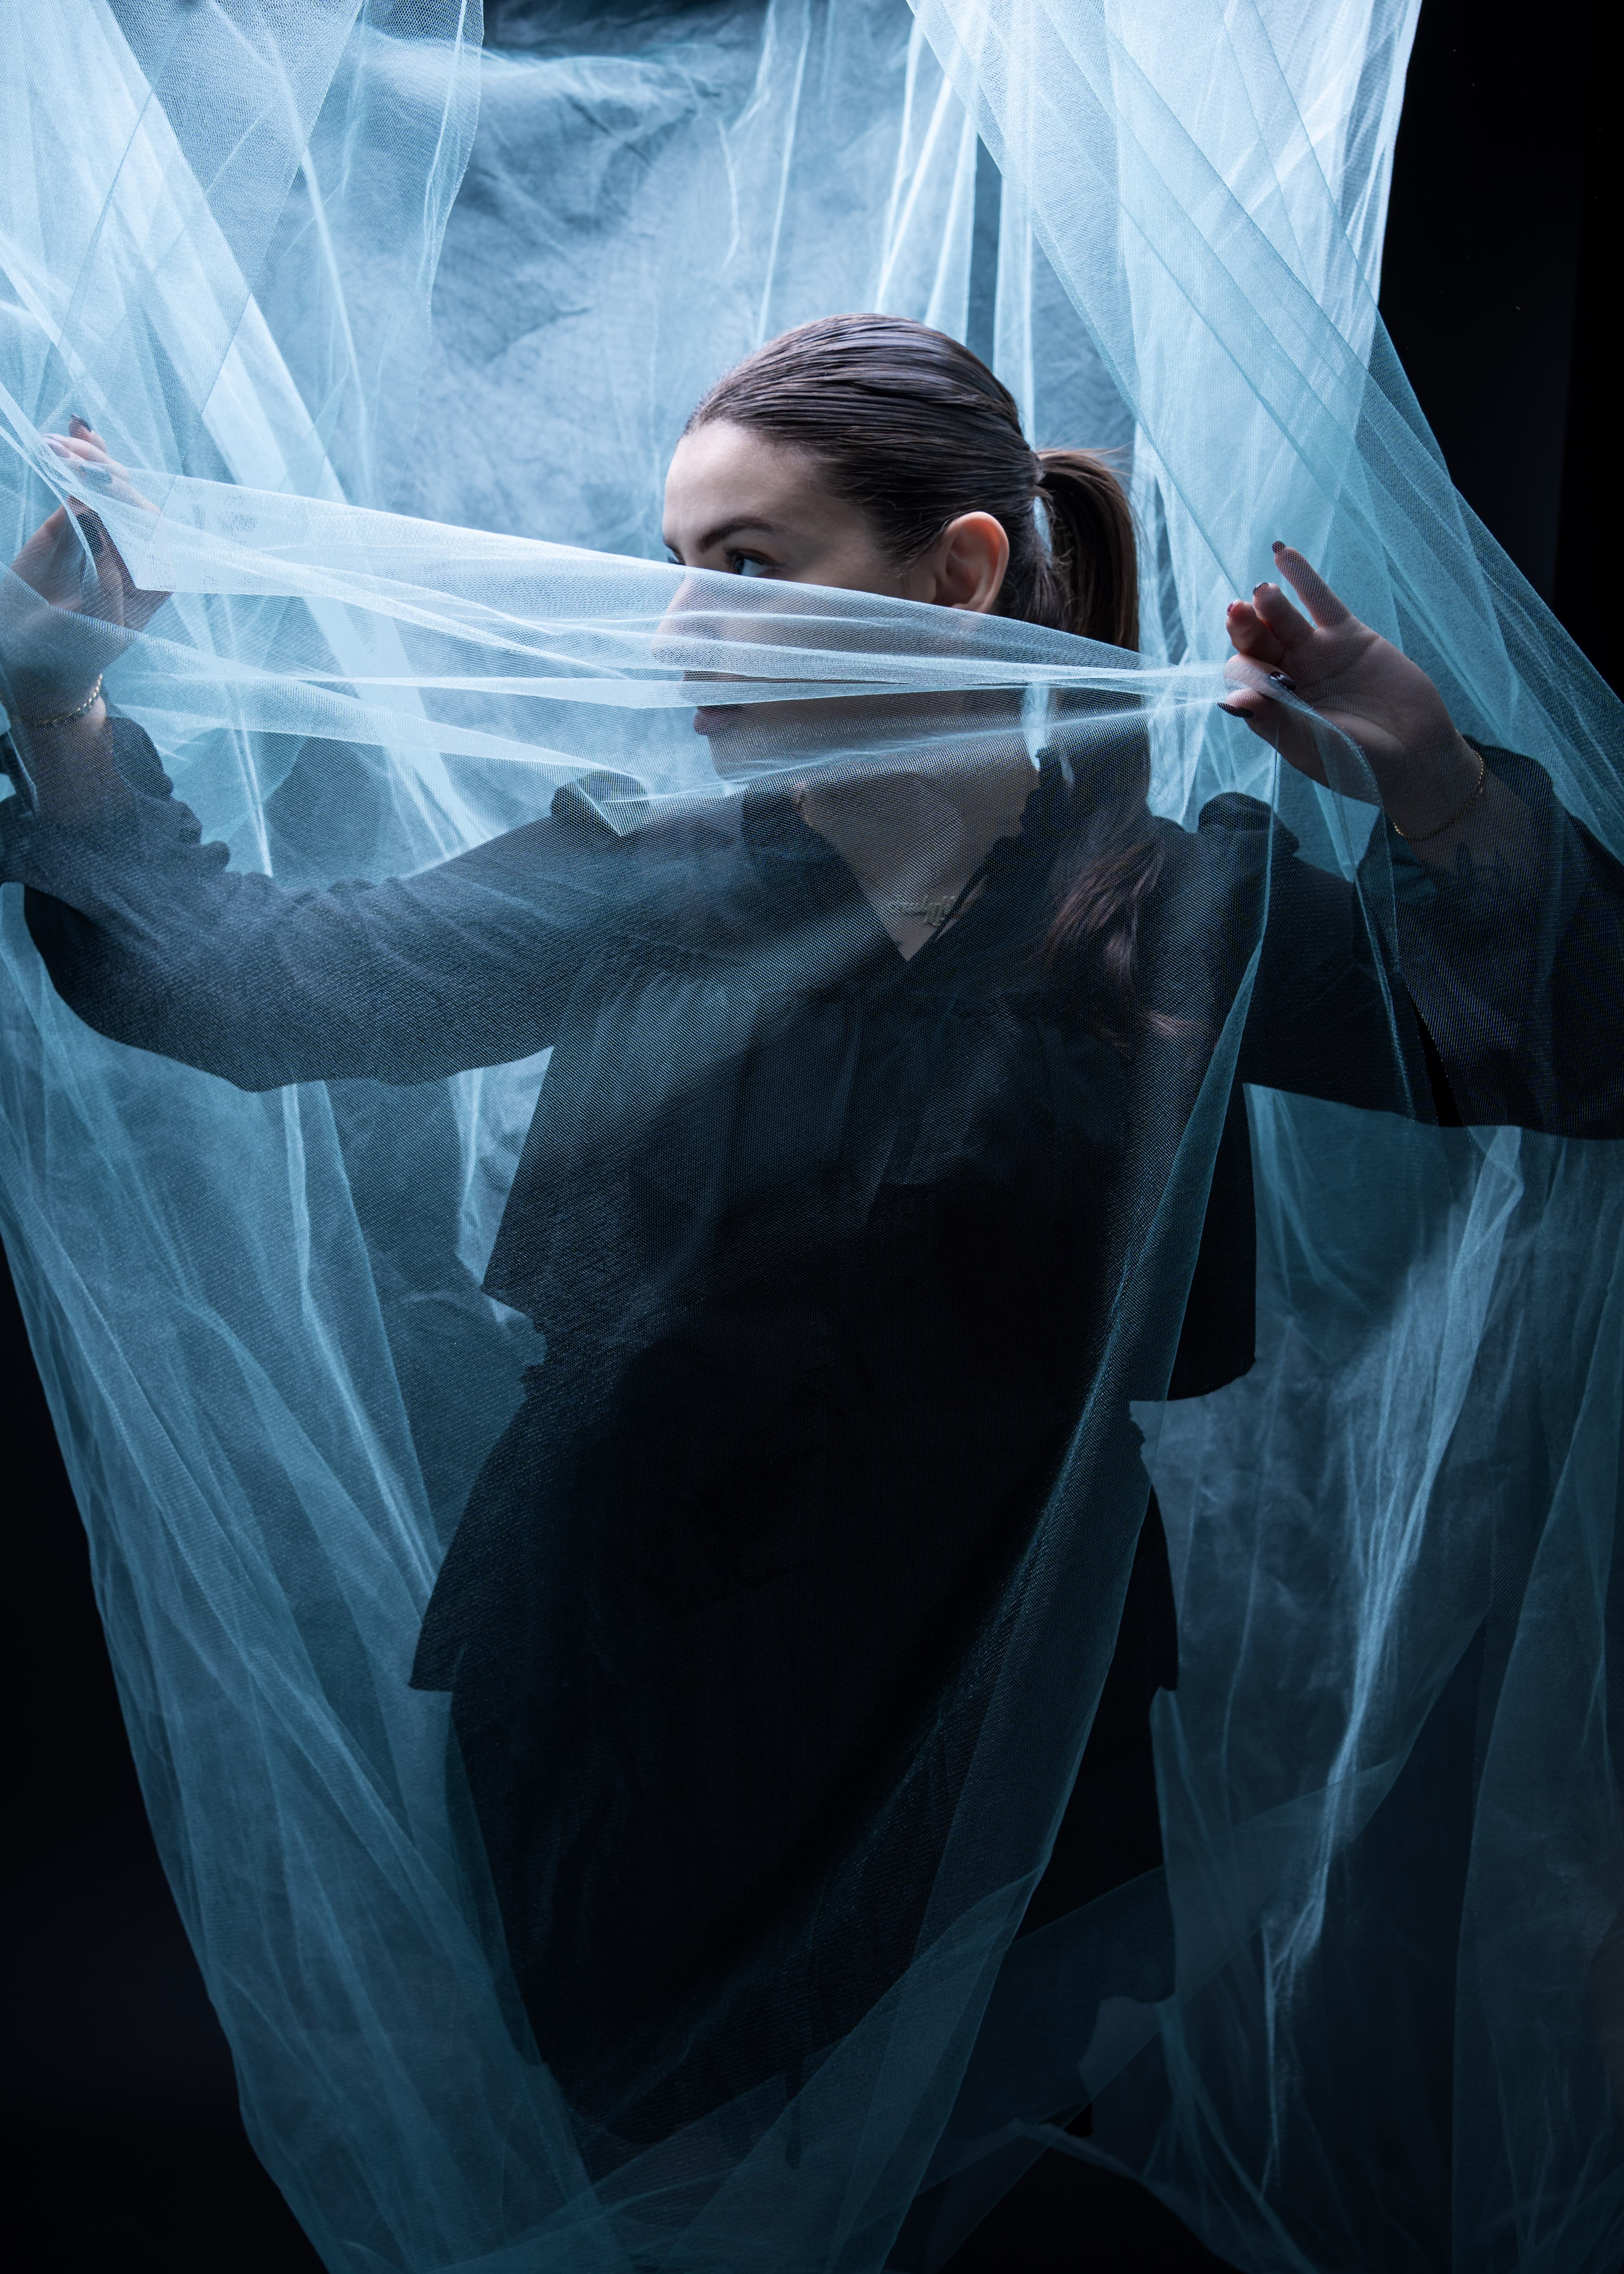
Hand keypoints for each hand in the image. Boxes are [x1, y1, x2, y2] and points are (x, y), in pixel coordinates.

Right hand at [1, 417, 168, 721]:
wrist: (39, 656)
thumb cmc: (78, 647)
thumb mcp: (96, 624)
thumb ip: (103, 578)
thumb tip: (94, 520)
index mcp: (156, 578)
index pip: (150, 531)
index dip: (126, 503)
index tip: (103, 484)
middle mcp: (138, 550)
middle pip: (130, 501)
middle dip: (104, 475)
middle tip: (77, 454)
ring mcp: (108, 532)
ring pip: (108, 488)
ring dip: (90, 459)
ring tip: (66, 438)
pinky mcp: (77, 523)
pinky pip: (82, 488)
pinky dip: (79, 461)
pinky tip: (76, 432)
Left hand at [1221, 542, 1478, 837]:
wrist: (1417, 757)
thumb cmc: (1360, 764)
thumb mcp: (1316, 747)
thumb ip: (1278, 721)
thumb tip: (1233, 701)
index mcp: (1271, 709)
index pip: (1244, 679)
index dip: (1242, 670)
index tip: (1246, 671)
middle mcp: (1288, 678)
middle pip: (1257, 645)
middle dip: (1245, 629)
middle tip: (1236, 612)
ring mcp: (1316, 654)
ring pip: (1284, 621)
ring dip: (1269, 605)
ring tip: (1260, 594)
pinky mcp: (1347, 636)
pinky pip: (1320, 601)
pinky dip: (1302, 577)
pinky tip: (1284, 554)